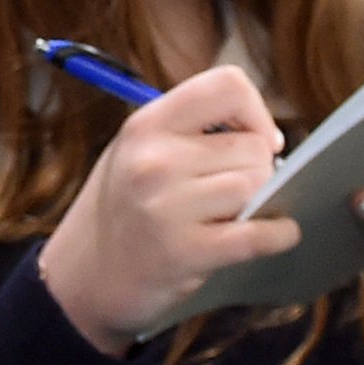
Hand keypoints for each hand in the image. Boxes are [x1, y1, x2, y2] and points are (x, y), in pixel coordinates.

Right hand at [37, 66, 296, 355]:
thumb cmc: (123, 211)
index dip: (254, 110)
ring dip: (261, 203)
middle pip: (253, 146)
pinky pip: (260, 233)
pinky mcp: (186, 252)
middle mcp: (154, 160)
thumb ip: (189, 132)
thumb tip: (266, 138)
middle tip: (231, 191)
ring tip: (233, 215)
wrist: (83, 279)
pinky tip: (274, 235)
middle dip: (256, 169)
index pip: (226, 85)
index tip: (256, 137)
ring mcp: (167, 207)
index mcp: (146, 126)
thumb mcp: (136, 152)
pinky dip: (280, 235)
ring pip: (257, 186)